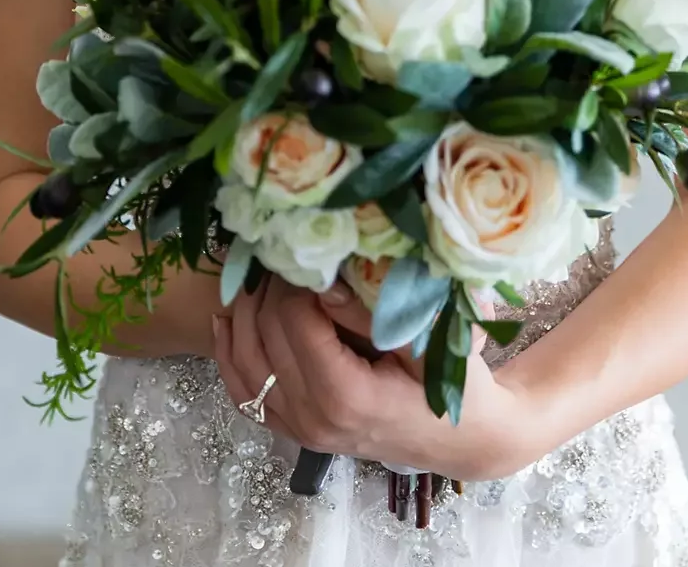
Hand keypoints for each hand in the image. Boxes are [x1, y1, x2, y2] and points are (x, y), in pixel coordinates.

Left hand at [213, 275, 544, 480]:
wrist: (461, 437)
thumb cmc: (454, 384)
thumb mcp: (427, 343)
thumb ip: (373, 313)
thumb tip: (323, 281)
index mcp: (346, 397)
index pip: (295, 322)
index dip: (294, 280)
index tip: (307, 249)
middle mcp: (313, 419)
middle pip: (265, 336)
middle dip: (267, 287)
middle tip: (279, 249)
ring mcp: (299, 430)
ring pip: (244, 362)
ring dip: (242, 312)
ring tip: (256, 272)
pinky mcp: (294, 431)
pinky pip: (242, 392)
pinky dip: (228, 353)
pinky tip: (226, 318)